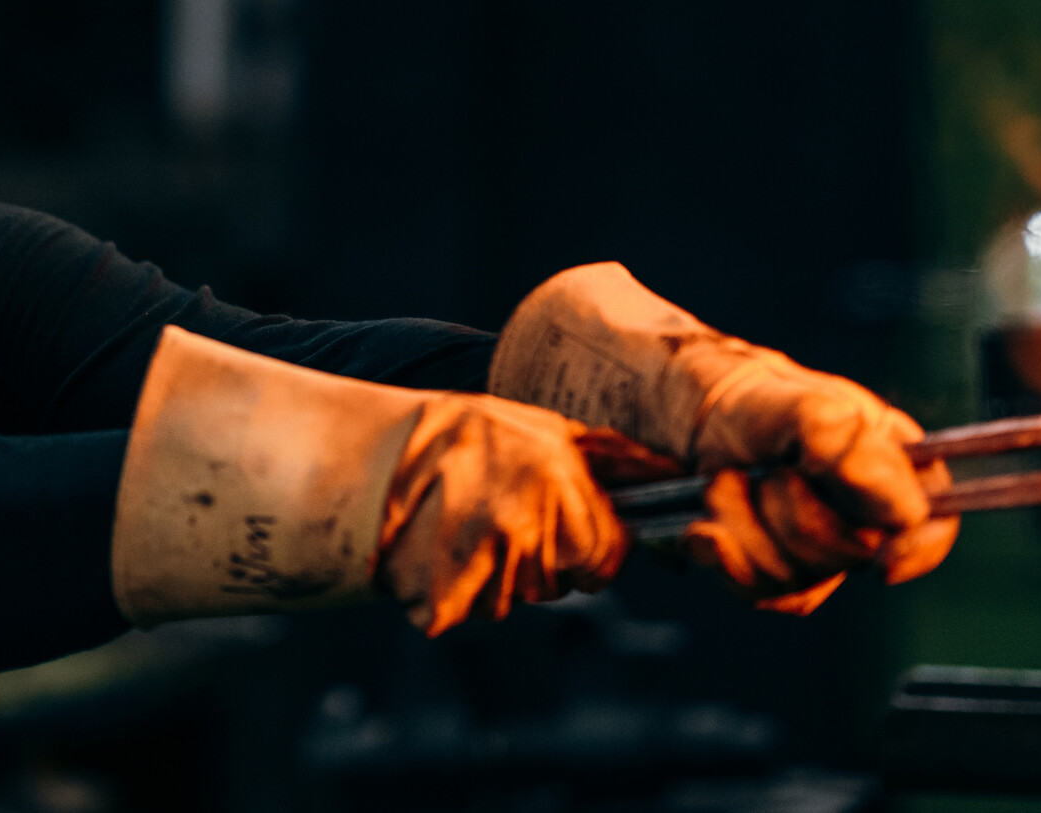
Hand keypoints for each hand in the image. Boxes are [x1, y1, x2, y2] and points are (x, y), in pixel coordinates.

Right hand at [377, 393, 626, 635]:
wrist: (374, 450)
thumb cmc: (462, 431)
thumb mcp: (538, 426)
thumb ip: (601, 455)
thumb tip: (665, 473)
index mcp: (561, 482)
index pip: (608, 557)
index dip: (592, 553)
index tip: (564, 537)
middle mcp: (532, 526)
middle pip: (560, 584)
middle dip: (538, 564)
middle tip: (497, 523)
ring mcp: (489, 564)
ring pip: (513, 600)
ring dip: (493, 578)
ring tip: (460, 528)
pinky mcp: (447, 598)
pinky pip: (467, 613)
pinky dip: (452, 595)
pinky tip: (436, 553)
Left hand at [488, 263, 957, 613]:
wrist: (579, 397)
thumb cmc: (668, 372)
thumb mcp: (754, 391)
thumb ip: (834, 435)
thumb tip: (906, 505)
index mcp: (857, 431)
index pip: (930, 500)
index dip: (916, 535)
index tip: (878, 548)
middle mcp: (830, 479)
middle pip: (866, 550)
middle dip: (798, 524)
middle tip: (742, 479)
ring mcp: (783, 519)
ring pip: (811, 578)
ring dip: (750, 542)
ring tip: (707, 492)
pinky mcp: (738, 550)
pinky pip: (761, 590)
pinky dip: (723, 563)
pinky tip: (693, 530)